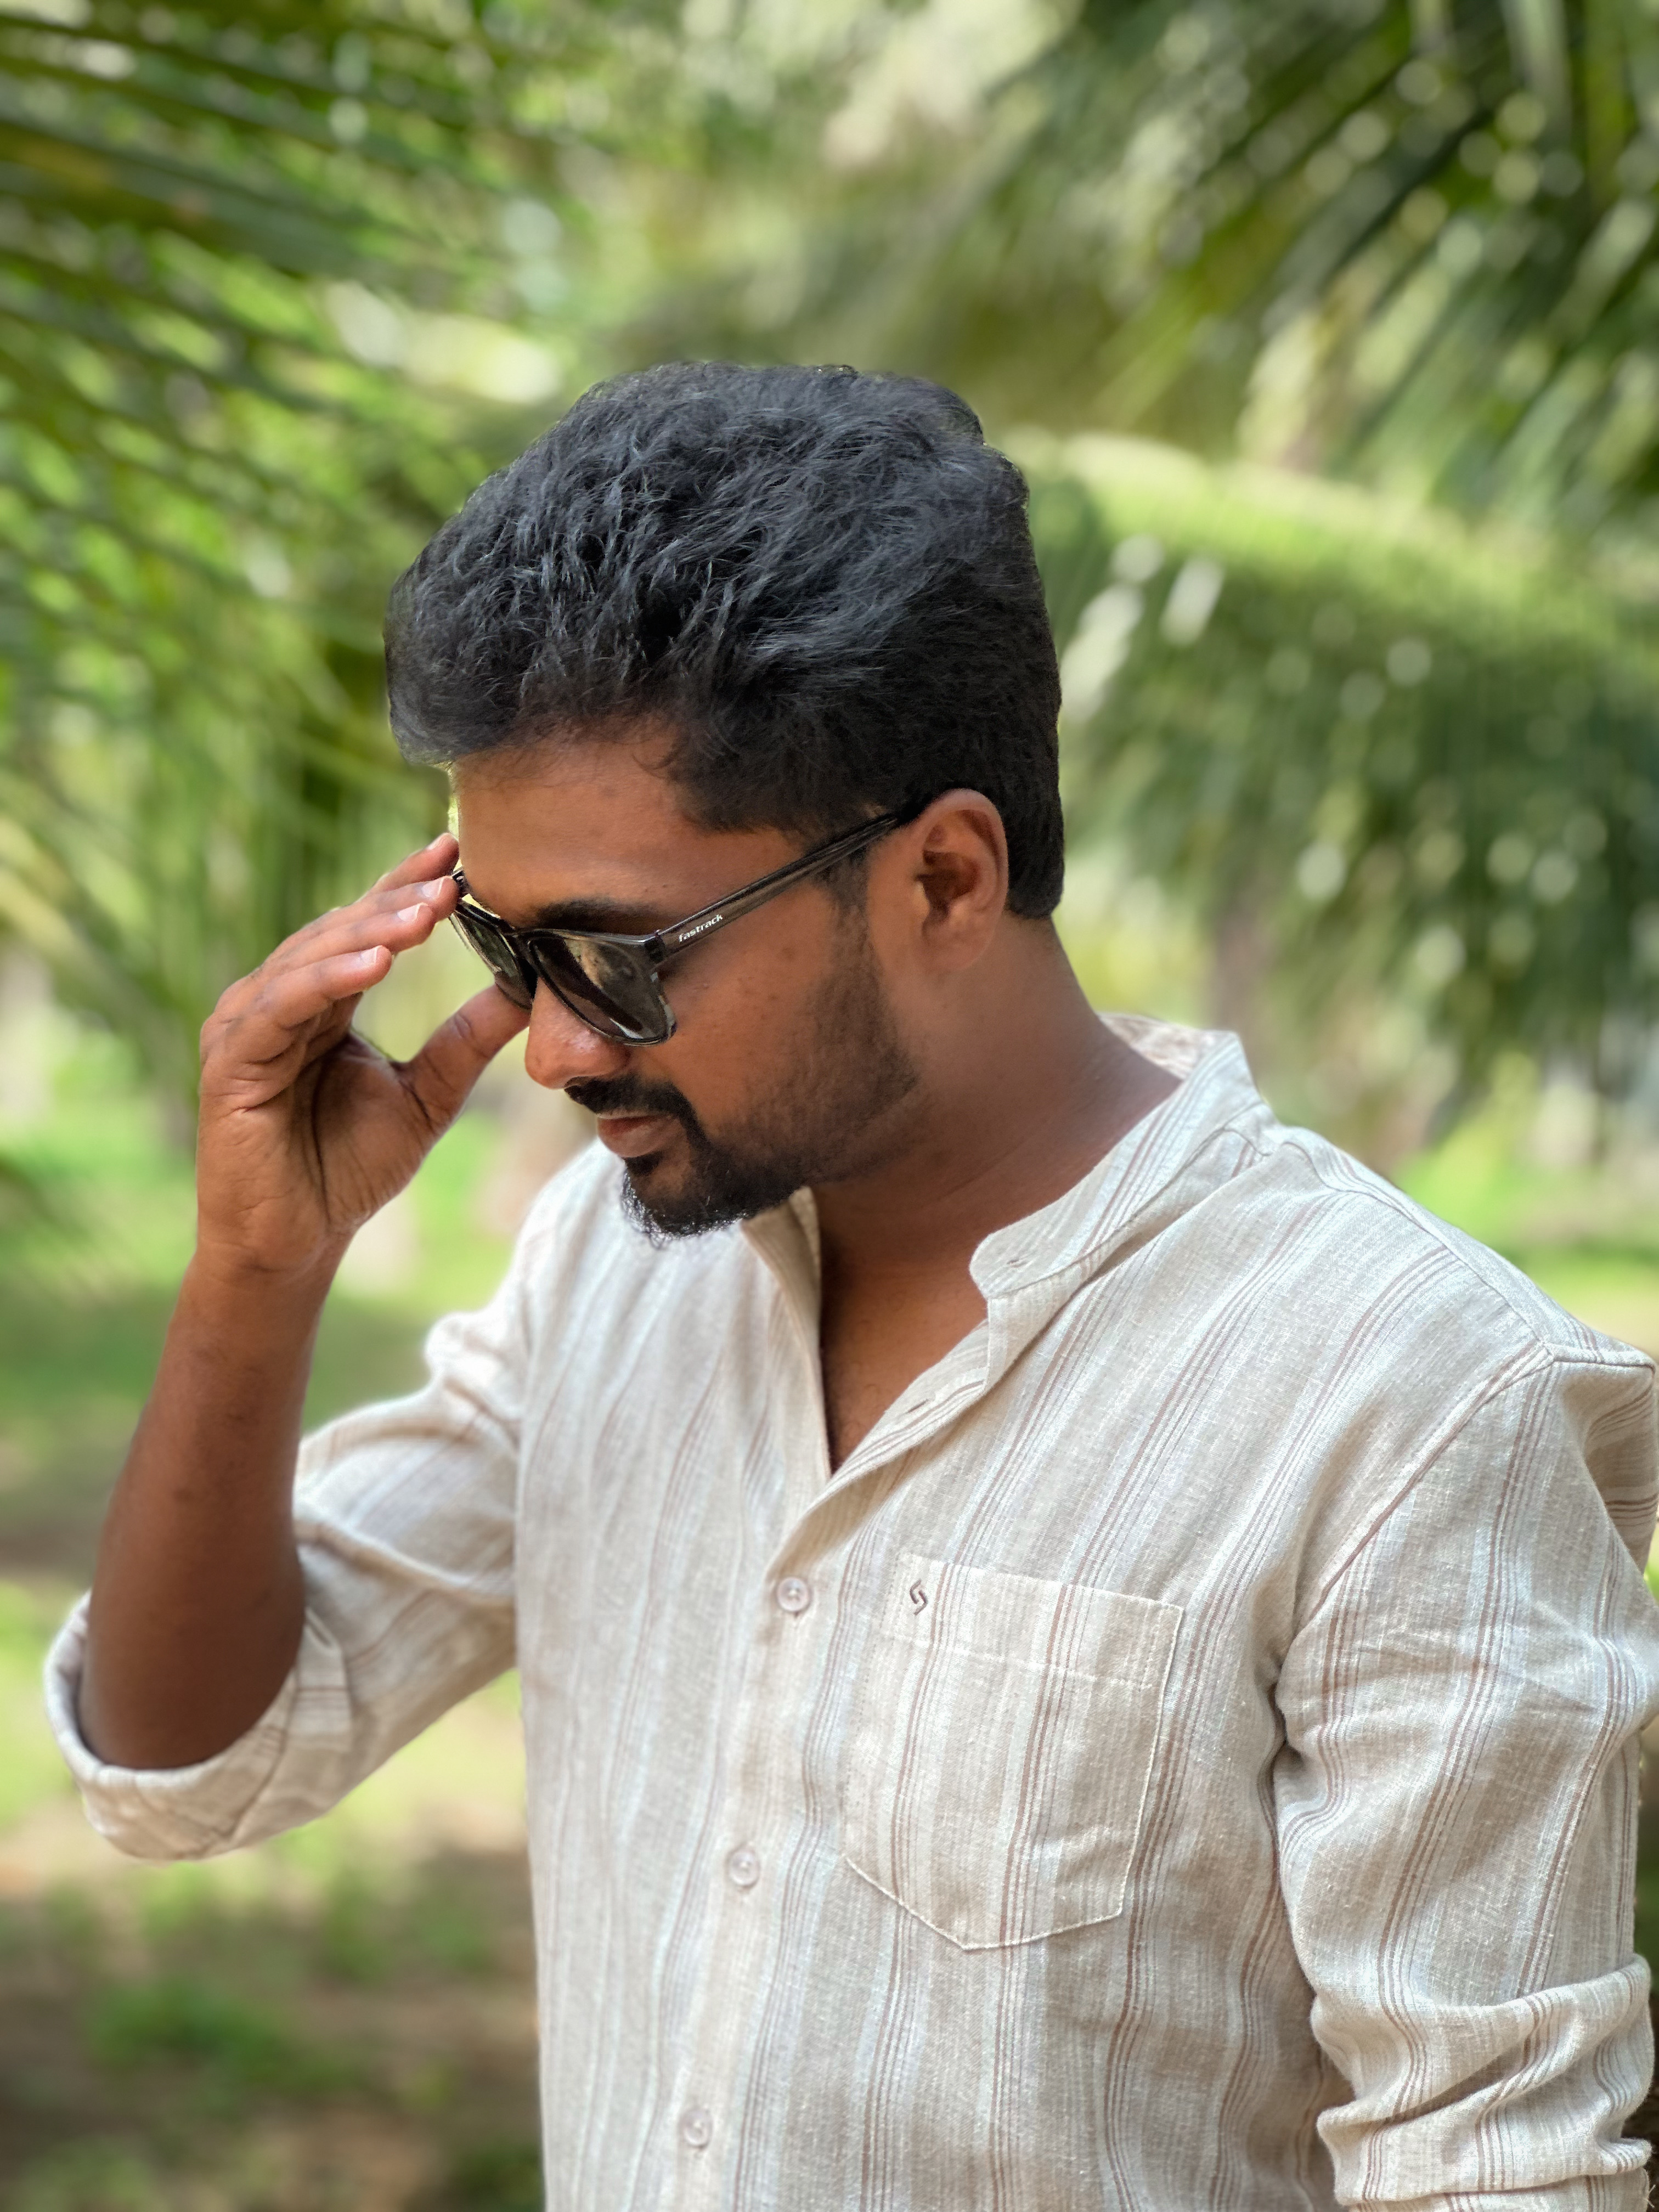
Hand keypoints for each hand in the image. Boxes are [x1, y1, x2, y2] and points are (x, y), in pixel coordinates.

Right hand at [195, 830, 528, 1279]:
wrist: (297, 1242)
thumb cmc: (348, 1170)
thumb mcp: (427, 1096)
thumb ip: (467, 1042)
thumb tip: (527, 991)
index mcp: (322, 1002)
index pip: (367, 930)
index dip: (407, 888)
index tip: (458, 853)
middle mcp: (278, 1002)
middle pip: (340, 933)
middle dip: (397, 902)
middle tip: (452, 876)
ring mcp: (247, 1027)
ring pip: (311, 959)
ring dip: (369, 931)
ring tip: (425, 912)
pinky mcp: (229, 1061)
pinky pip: (280, 1007)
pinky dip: (326, 979)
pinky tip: (374, 963)